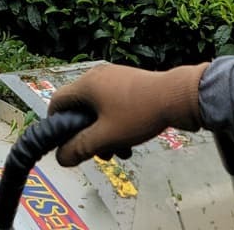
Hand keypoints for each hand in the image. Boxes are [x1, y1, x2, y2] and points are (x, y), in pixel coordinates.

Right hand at [51, 62, 207, 166]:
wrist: (177, 97)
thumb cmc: (139, 114)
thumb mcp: (107, 137)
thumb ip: (81, 148)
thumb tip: (61, 158)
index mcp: (87, 84)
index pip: (58, 102)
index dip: (56, 125)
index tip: (66, 145)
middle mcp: (97, 76)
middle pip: (80, 109)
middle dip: (87, 135)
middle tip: (101, 153)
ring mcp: (114, 78)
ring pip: (98, 109)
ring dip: (103, 132)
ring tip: (120, 151)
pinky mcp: (129, 83)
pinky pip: (112, 104)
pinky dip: (115, 122)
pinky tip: (130, 140)